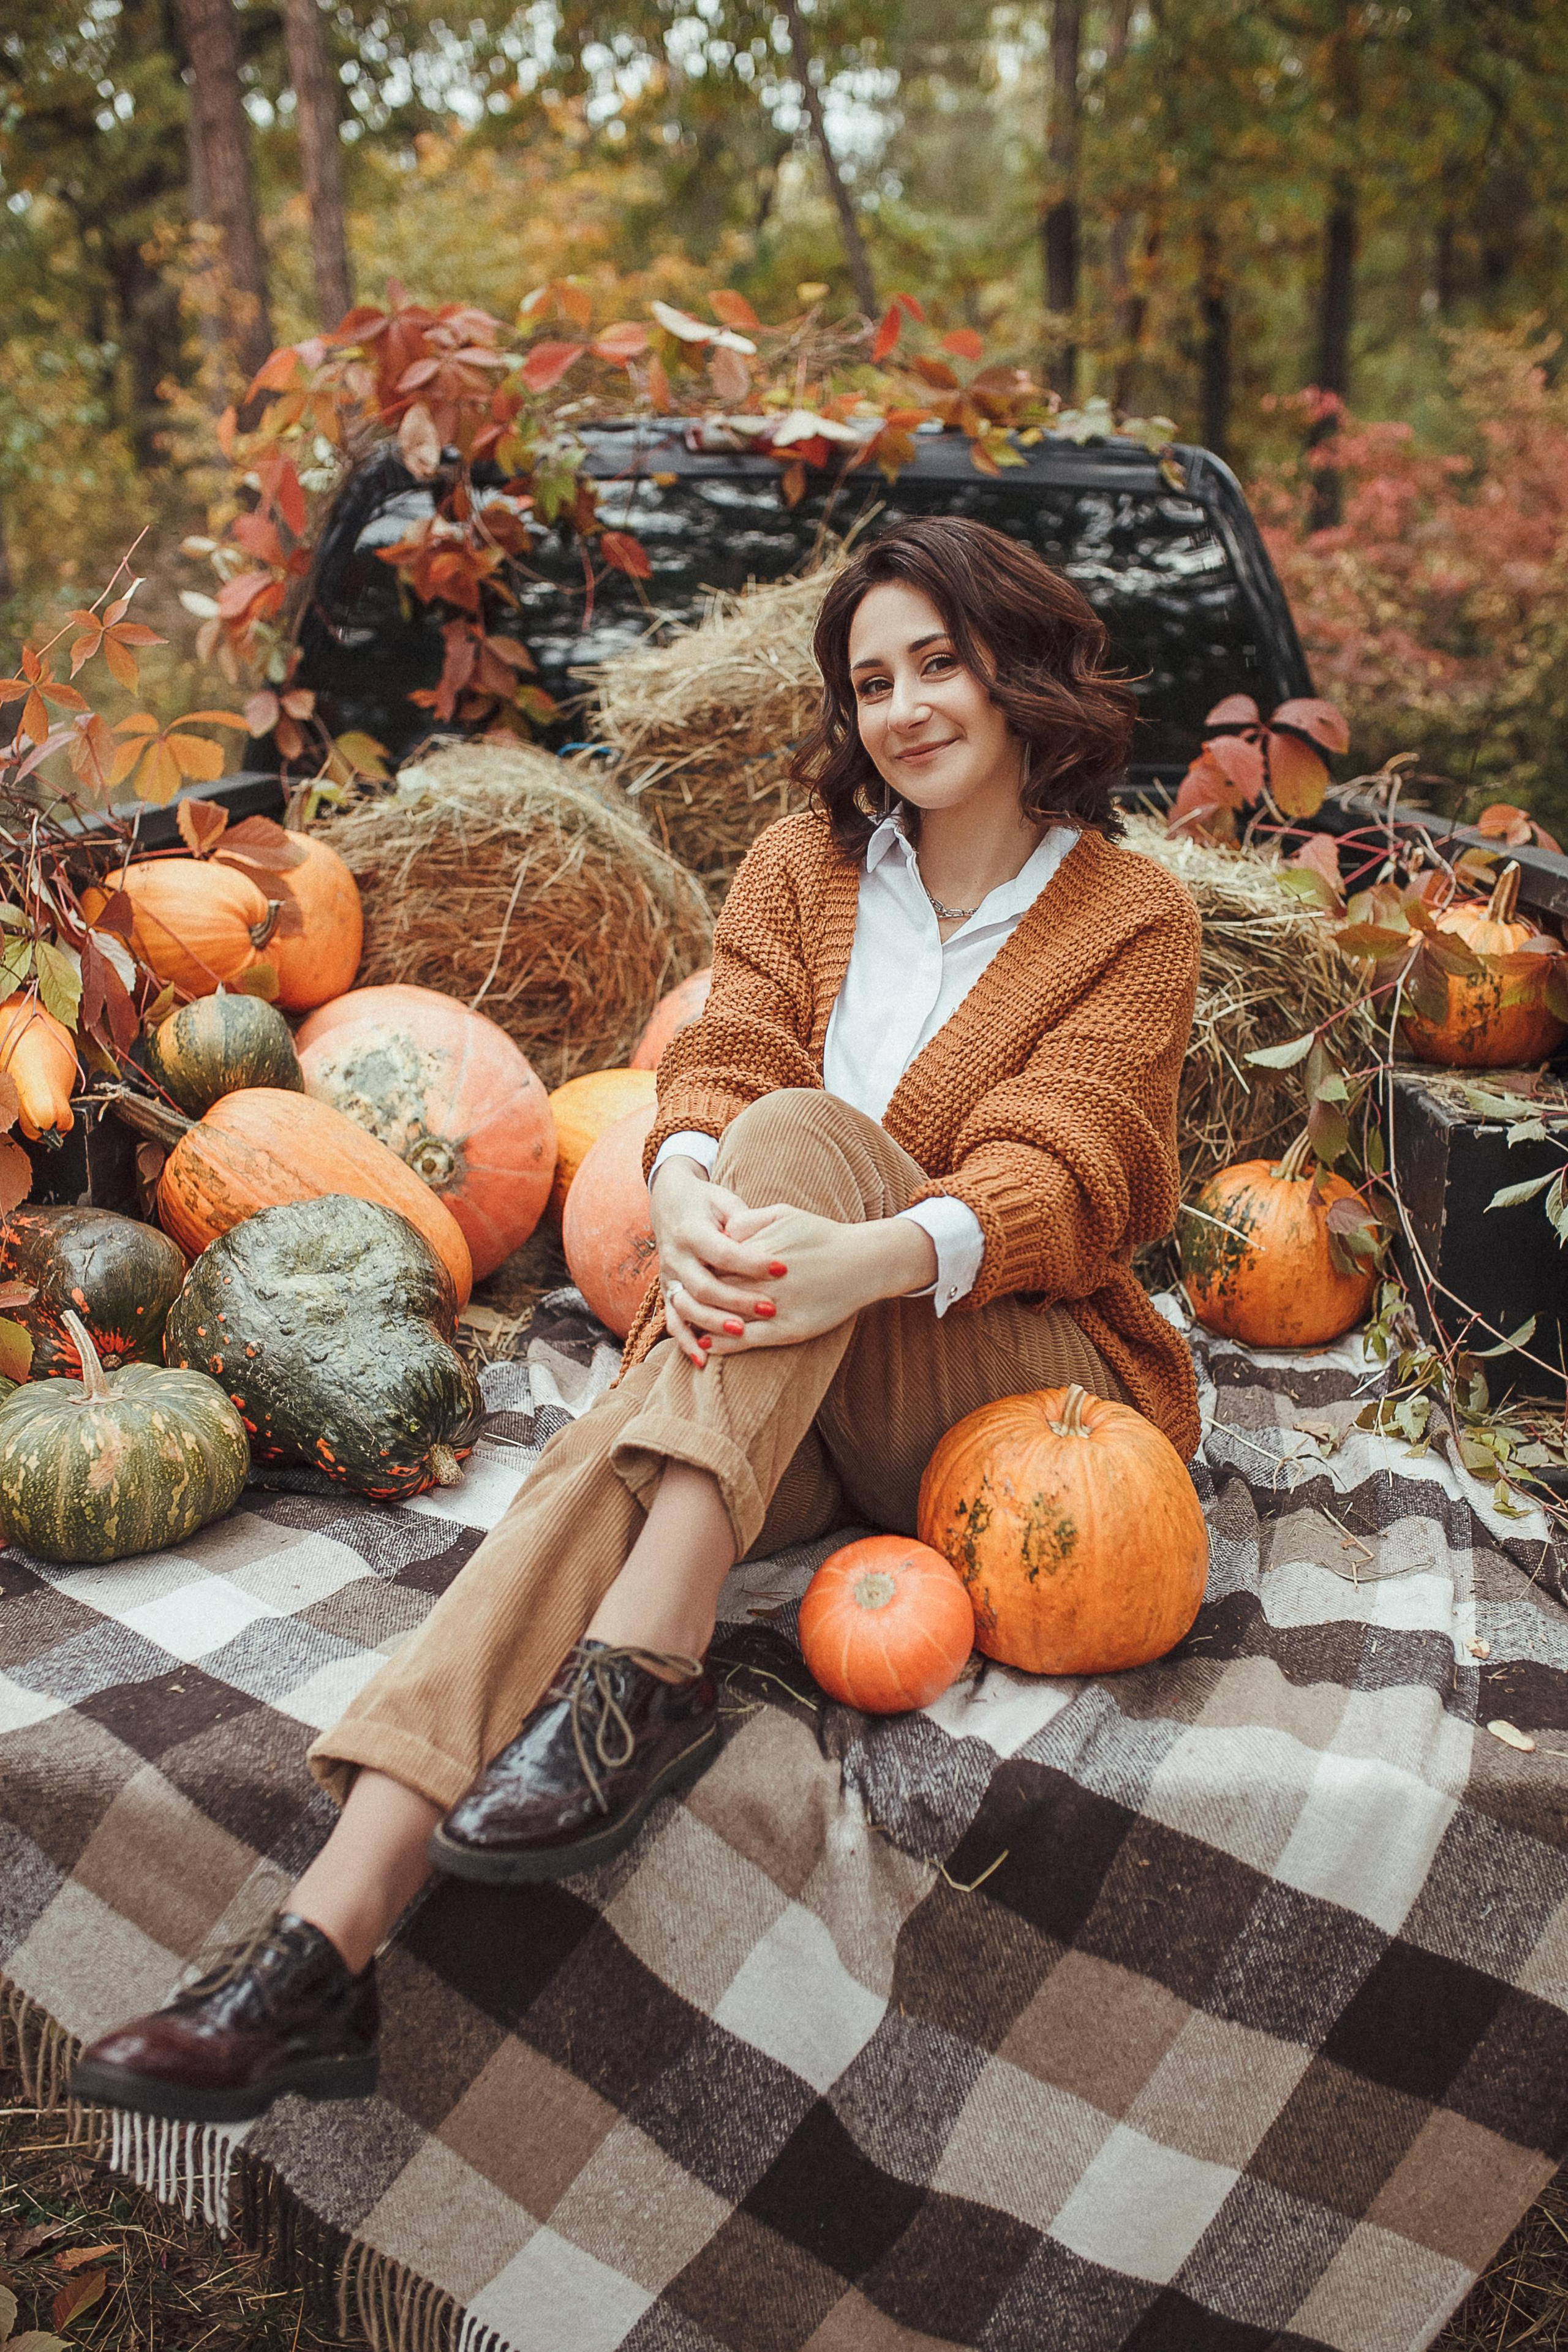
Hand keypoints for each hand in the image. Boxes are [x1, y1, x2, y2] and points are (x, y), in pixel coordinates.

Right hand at [649, 1158, 789, 1365]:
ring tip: (743, 1332)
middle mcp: (675, 1256)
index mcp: (691, 1231)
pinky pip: (672, 1322)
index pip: (723, 1251)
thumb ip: (743, 1222)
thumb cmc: (708, 1202)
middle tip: (770, 1308)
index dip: (753, 1262)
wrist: (669, 1201)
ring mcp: (668, 1277)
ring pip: (686, 1307)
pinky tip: (703, 1361)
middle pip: (704, 1285)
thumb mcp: (725, 1202)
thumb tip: (764, 1241)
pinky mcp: (667, 1292)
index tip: (783, 1268)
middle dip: (737, 1300)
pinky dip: (685, 1343)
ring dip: (714, 1322)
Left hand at [698, 1201, 935, 1356]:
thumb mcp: (783, 1215)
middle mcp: (764, 1282)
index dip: (700, 1270)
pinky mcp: (788, 1331)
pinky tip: (709, 1346)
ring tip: (689, 1326)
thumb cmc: (821, 1235)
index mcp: (758, 1252)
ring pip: (727, 1320)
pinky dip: (725, 1345)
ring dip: (704, 1324)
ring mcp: (776, 1308)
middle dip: (697, 1298)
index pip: (715, 1263)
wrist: (862, 1262)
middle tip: (679, 1299)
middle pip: (716, 1292)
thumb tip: (722, 1232)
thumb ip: (748, 1220)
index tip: (691, 1272)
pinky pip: (748, 1341)